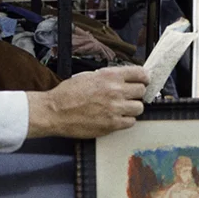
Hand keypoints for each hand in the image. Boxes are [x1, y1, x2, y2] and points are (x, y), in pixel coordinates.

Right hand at [26, 65, 147, 139]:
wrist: (55, 112)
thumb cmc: (67, 94)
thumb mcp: (88, 76)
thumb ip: (108, 77)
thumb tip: (123, 79)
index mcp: (110, 76)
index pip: (140, 73)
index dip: (143, 78)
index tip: (143, 81)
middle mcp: (115, 91)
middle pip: (141, 91)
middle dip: (136, 93)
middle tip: (129, 96)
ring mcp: (115, 108)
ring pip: (139, 108)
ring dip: (132, 108)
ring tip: (121, 108)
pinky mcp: (112, 124)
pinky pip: (131, 122)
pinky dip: (126, 120)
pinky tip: (116, 117)